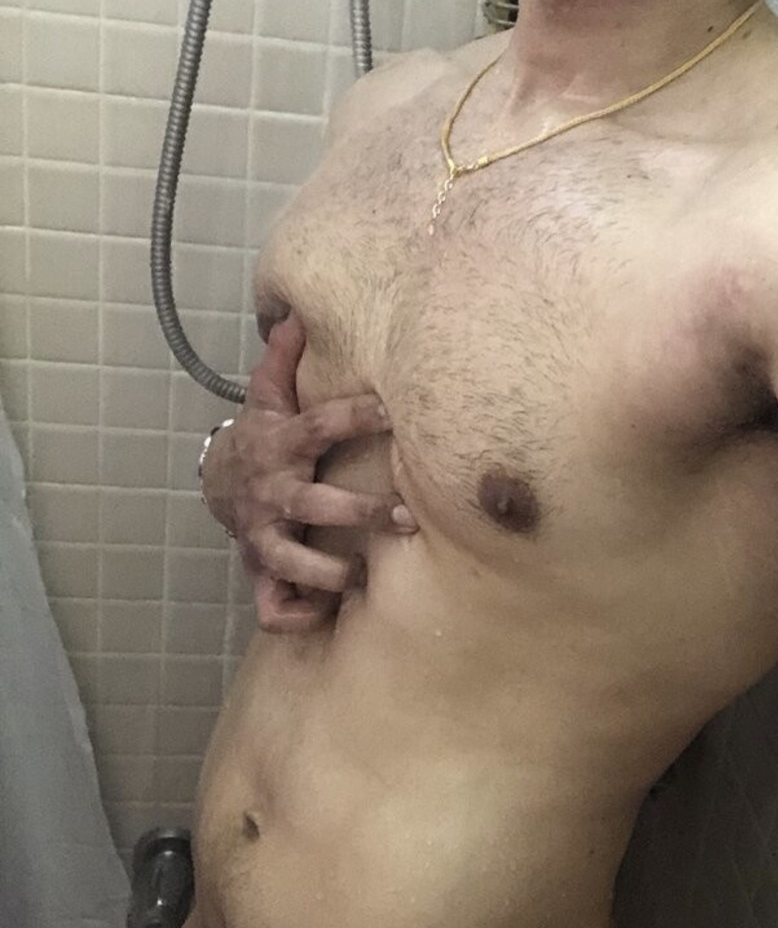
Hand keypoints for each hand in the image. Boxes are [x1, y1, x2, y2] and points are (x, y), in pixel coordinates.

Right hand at [200, 312, 416, 632]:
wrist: (221, 482)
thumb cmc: (264, 435)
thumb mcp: (268, 395)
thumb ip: (283, 360)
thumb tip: (294, 313)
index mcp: (281, 445)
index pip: (319, 426)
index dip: (355, 416)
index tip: (393, 410)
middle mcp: (272, 492)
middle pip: (311, 505)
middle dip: (357, 513)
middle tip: (405, 517)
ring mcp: (263, 534)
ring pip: (290, 562)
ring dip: (328, 572)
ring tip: (366, 574)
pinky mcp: (262, 567)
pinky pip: (273, 603)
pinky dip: (296, 614)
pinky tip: (328, 615)